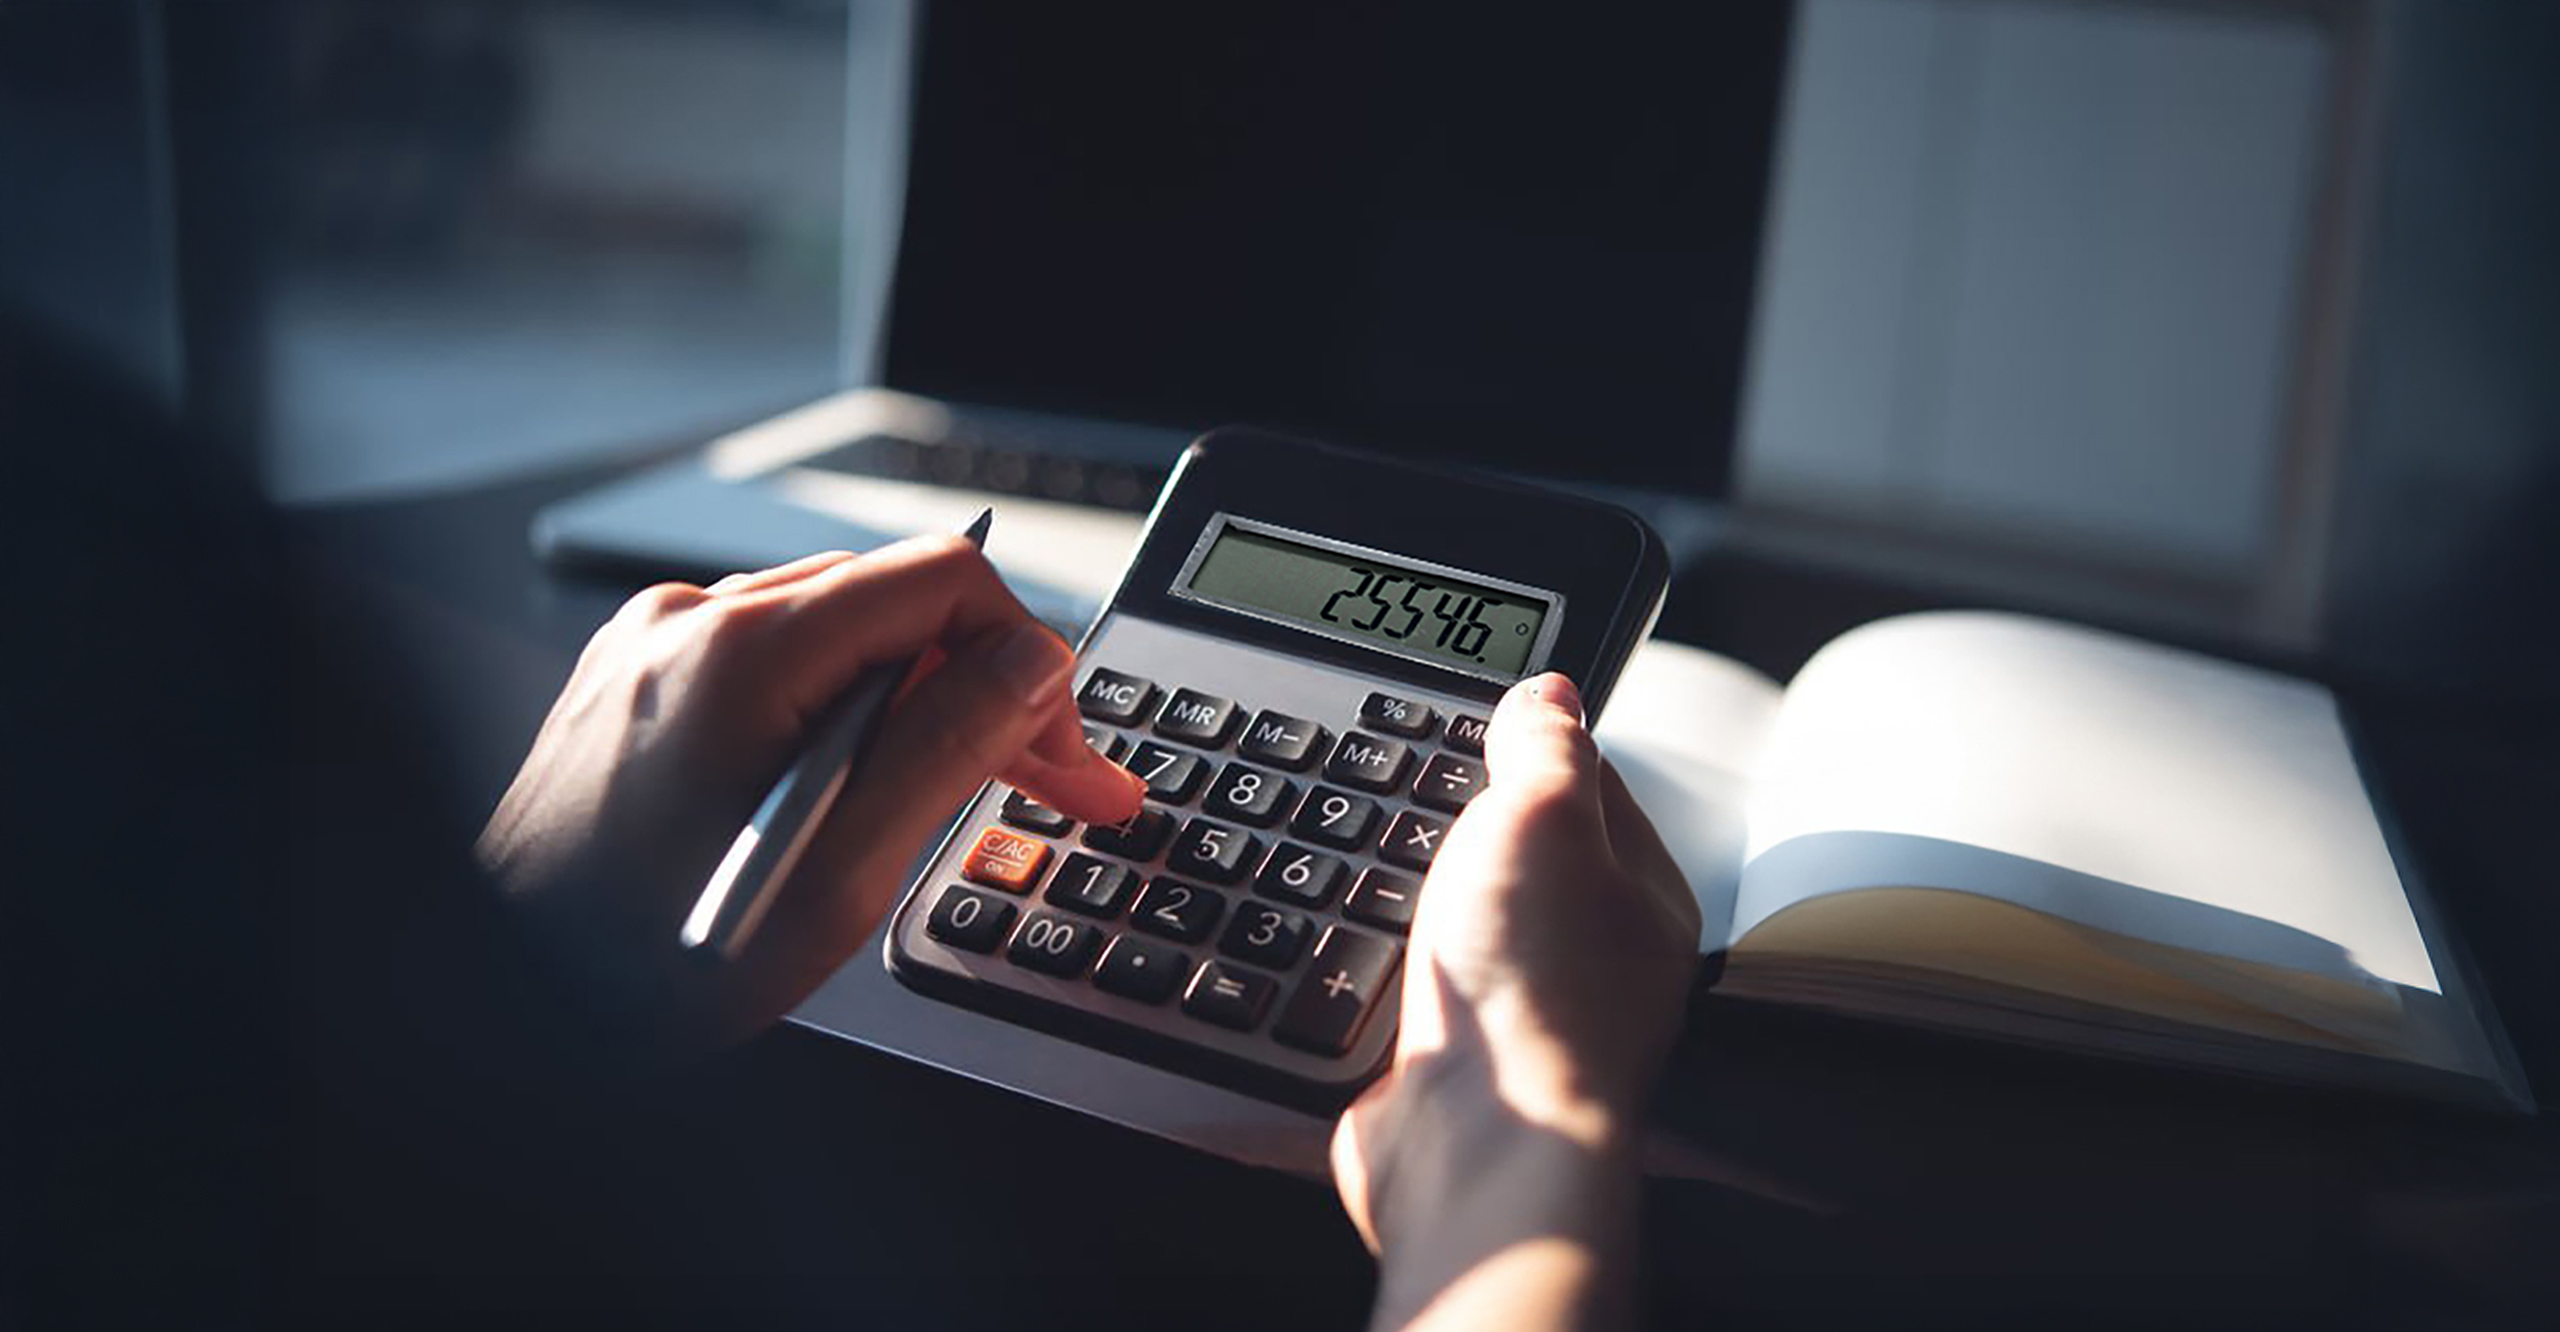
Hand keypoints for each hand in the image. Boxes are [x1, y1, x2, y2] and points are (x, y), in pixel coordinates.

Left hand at [477, 538, 1142, 1052]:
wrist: (508, 1011)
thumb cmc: (645, 970)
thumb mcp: (838, 875)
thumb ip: (947, 749)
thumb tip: (1030, 664)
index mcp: (740, 653)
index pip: (942, 579)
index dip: (1028, 660)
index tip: (1064, 751)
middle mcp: (687, 625)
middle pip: (894, 606)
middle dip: (988, 691)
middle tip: (1061, 785)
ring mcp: (653, 650)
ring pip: (839, 637)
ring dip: (918, 707)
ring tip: (958, 797)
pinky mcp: (636, 685)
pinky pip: (774, 667)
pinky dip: (838, 718)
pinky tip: (857, 792)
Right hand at [1331, 673, 1698, 1329]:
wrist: (1472, 1144)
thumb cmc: (1535, 992)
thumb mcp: (1545, 815)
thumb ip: (1547, 744)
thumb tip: (1550, 688)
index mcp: (1642, 895)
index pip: (1590, 787)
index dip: (1531, 741)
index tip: (1476, 715)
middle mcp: (1590, 960)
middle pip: (1515, 854)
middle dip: (1456, 824)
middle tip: (1415, 798)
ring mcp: (1518, 1014)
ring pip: (1453, 921)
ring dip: (1408, 898)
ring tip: (1382, 873)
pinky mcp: (1448, 1060)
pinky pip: (1403, 987)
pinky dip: (1374, 967)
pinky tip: (1354, 951)